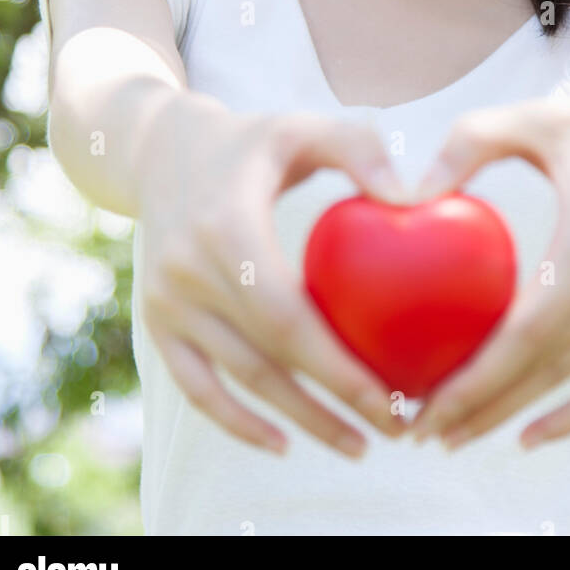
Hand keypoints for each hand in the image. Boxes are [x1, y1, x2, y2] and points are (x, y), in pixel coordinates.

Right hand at [135, 95, 410, 456]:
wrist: (160, 150)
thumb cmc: (255, 141)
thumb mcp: (304, 126)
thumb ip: (359, 148)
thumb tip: (414, 197)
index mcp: (225, 228)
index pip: (286, 317)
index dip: (338, 366)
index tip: (397, 394)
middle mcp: (186, 272)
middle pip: (266, 359)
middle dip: (334, 405)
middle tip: (397, 427)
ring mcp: (166, 303)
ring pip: (238, 380)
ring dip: (299, 421)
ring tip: (360, 443)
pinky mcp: (156, 323)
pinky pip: (197, 387)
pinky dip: (236, 423)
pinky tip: (283, 444)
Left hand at [406, 93, 569, 448]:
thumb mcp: (533, 118)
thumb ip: (467, 143)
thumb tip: (405, 195)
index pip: (527, 332)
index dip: (476, 378)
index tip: (423, 403)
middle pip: (546, 367)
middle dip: (479, 408)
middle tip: (420, 431)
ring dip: (513, 413)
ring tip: (454, 435)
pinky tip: (529, 435)